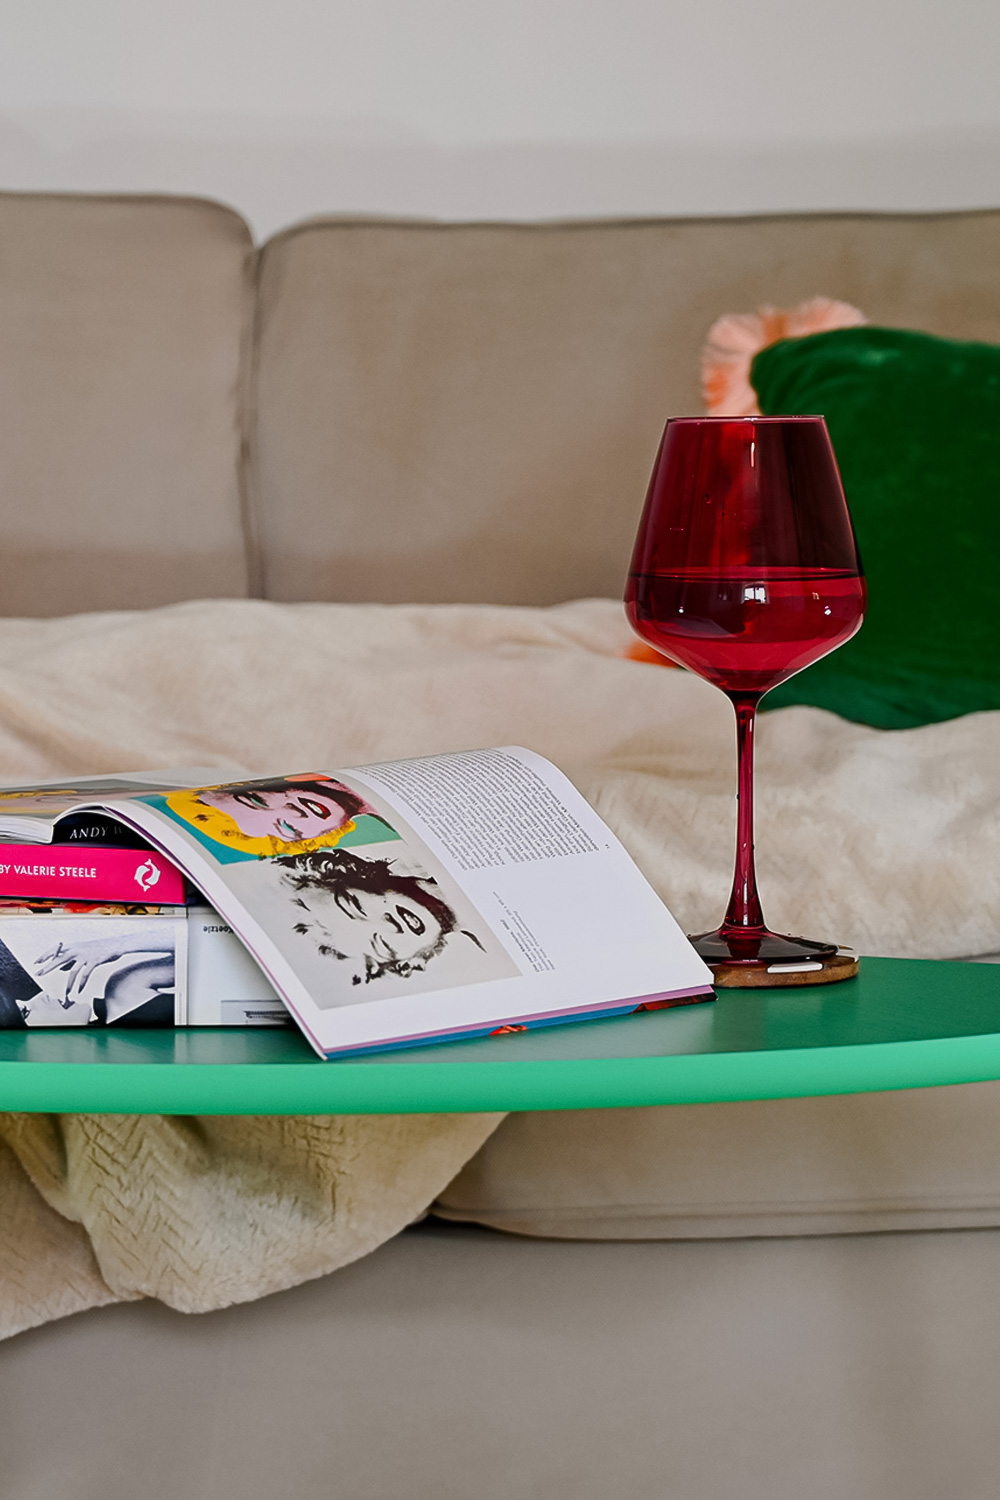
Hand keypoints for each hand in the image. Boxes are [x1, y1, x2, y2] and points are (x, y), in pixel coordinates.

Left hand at [35, 933, 169, 1000]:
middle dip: (48, 967)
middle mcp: (78, 949)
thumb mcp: (84, 952)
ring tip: (66, 993)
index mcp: (75, 946)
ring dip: (68, 984)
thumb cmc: (101, 949)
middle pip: (59, 959)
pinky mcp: (95, 960)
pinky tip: (79, 990)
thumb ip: (72, 959)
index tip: (36, 962)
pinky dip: (81, 984)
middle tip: (38, 974)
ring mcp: (86, 955)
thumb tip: (60, 968)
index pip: (56, 949)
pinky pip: (85, 974)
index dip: (45, 955)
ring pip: (73, 971)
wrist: (118, 945)